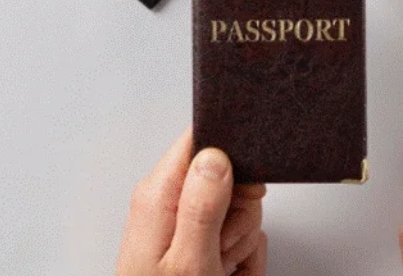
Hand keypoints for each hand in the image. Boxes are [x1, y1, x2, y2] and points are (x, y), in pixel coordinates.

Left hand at [117, 127, 266, 275]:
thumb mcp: (189, 261)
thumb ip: (202, 205)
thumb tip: (215, 156)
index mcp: (158, 195)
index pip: (198, 140)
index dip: (230, 156)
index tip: (244, 187)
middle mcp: (167, 202)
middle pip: (227, 176)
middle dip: (239, 211)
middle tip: (225, 244)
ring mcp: (184, 222)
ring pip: (237, 206)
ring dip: (240, 238)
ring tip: (221, 265)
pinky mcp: (199, 240)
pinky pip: (237, 233)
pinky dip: (241, 254)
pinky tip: (228, 272)